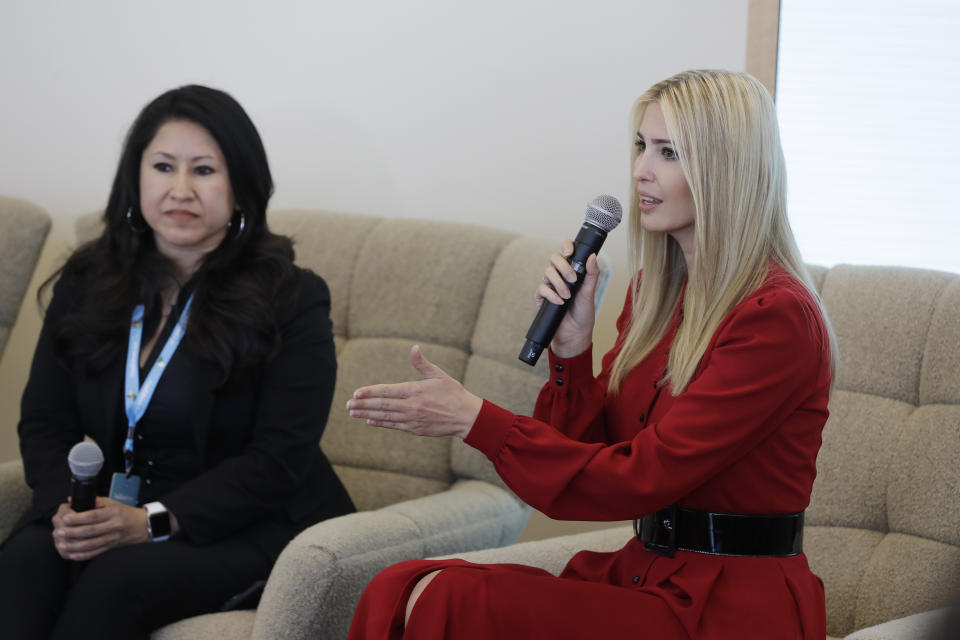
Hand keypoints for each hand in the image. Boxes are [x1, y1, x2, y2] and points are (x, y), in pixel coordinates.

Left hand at [51, 497, 148, 560]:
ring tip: (61, 544)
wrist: (143, 525)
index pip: (93, 516)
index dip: (78, 518)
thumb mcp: (113, 503)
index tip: (65, 518)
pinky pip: (95, 553)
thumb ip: (94, 502)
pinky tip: (72, 554)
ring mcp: (112, 538)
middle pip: (90, 531)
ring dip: (74, 546)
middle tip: (59, 532)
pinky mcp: (110, 547)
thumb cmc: (126, 513)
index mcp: (113, 513)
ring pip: (91, 544)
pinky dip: (83, 555)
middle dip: (72, 532)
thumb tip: (73, 500)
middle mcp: (113, 526)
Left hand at [346, 345, 482, 439]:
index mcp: (415, 390)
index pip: (387, 391)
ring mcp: (412, 419)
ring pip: (385, 416)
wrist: (466, 417)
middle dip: (363, 404)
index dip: (370, 392)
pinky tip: (370, 420)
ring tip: (353, 412)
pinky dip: (381, 423)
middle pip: (382, 405)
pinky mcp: (415, 429)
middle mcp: (412, 406)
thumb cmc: (453, 393)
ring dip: (367, 414)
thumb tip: (413, 348)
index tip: (356, 393)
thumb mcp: (438, 375)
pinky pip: (394, 425)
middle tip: (348, 404)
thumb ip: (422, 363)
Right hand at [535, 240, 599, 357]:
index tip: (570, 252)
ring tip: (568, 296)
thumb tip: (592, 256)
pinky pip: (542, 289)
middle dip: (563, 267)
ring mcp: (550, 285)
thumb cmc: (583, 313)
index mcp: (572, 271)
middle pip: (554, 258)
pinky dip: (551, 295)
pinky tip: (560, 302)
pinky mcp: (542, 298)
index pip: (566, 252)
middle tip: (573, 279)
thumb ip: (591, 274)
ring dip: (559, 283)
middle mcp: (559, 275)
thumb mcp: (590, 292)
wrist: (575, 333)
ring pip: (547, 272)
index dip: (566, 247)